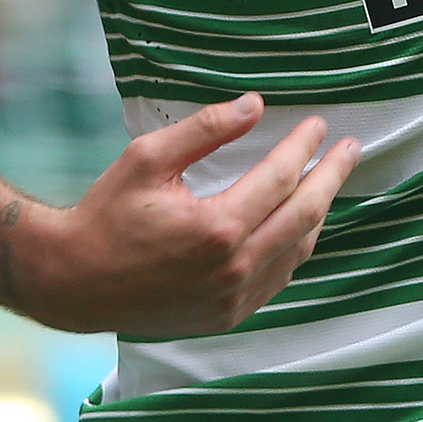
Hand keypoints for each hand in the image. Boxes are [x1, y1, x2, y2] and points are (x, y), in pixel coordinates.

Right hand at [12, 93, 359, 336]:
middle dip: (332, 177)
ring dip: (317, 213)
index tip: (318, 126)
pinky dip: (294, 247)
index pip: (281, 178)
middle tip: (350, 149)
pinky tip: (297, 225)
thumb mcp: (147, 159)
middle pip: (305, 215)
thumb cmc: (105, 216)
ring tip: (326, 181)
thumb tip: (253, 105)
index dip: (303, 147)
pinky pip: (278, 278)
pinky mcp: (227, 316)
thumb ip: (204, 130)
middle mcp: (232, 268)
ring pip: (297, 250)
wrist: (72, 283)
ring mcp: (232, 298)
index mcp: (216, 229)